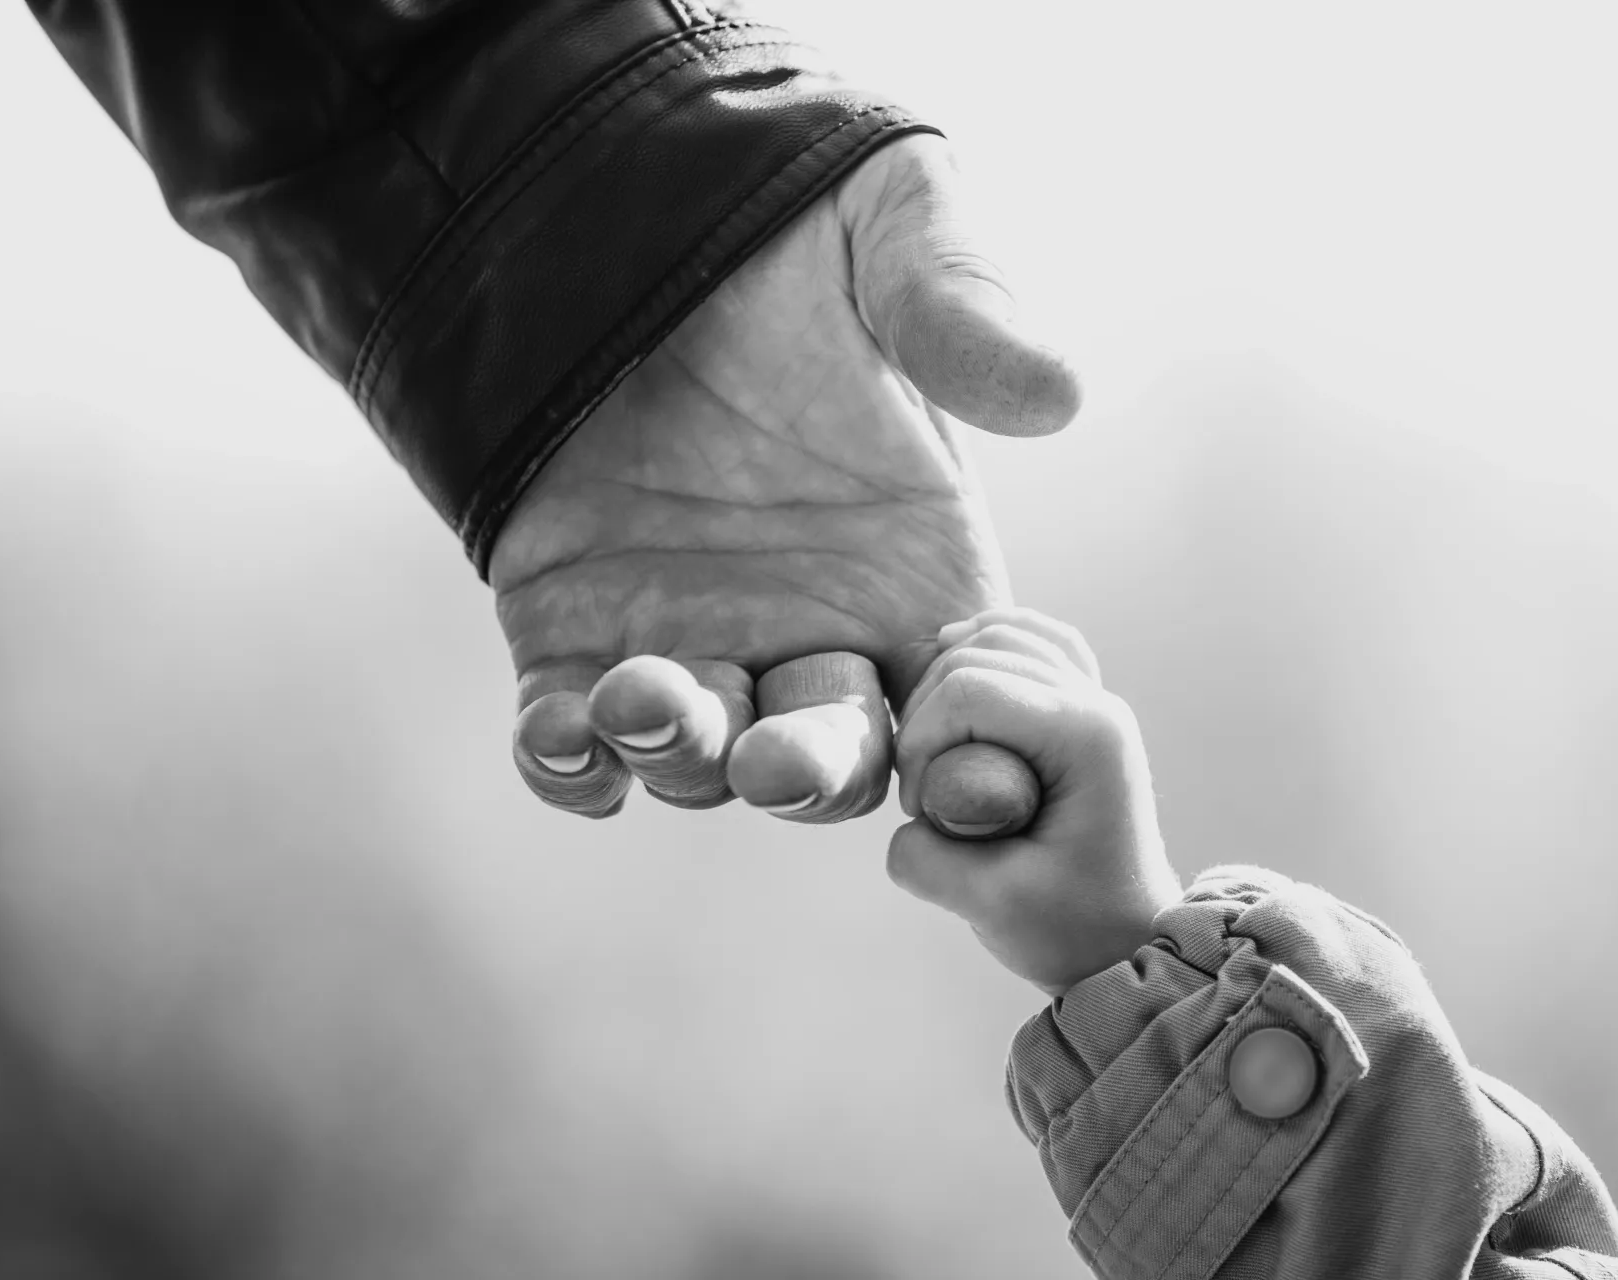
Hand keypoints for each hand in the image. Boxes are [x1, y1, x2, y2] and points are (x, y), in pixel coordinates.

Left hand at [490, 135, 1080, 822]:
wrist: (604, 198)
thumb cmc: (779, 208)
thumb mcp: (890, 220)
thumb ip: (962, 303)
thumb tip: (1057, 394)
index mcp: (916, 569)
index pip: (961, 700)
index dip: (970, 747)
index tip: (959, 760)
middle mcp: (812, 626)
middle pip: (833, 757)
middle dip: (810, 773)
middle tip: (777, 761)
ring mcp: (693, 639)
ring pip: (702, 758)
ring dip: (681, 754)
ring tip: (646, 697)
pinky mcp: (574, 634)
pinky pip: (574, 734)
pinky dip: (569, 761)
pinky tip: (561, 740)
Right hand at [887, 607, 1181, 995]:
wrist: (1129, 943)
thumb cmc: (1072, 929)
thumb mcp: (988, 907)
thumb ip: (925, 858)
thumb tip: (908, 816)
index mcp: (1086, 736)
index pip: (969, 689)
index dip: (921, 744)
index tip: (920, 812)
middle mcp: (1097, 703)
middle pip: (978, 654)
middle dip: (928, 716)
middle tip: (926, 793)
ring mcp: (1095, 700)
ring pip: (1001, 635)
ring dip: (948, 679)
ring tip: (934, 747)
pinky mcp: (1082, 709)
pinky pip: (1033, 642)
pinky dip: (988, 644)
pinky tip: (957, 659)